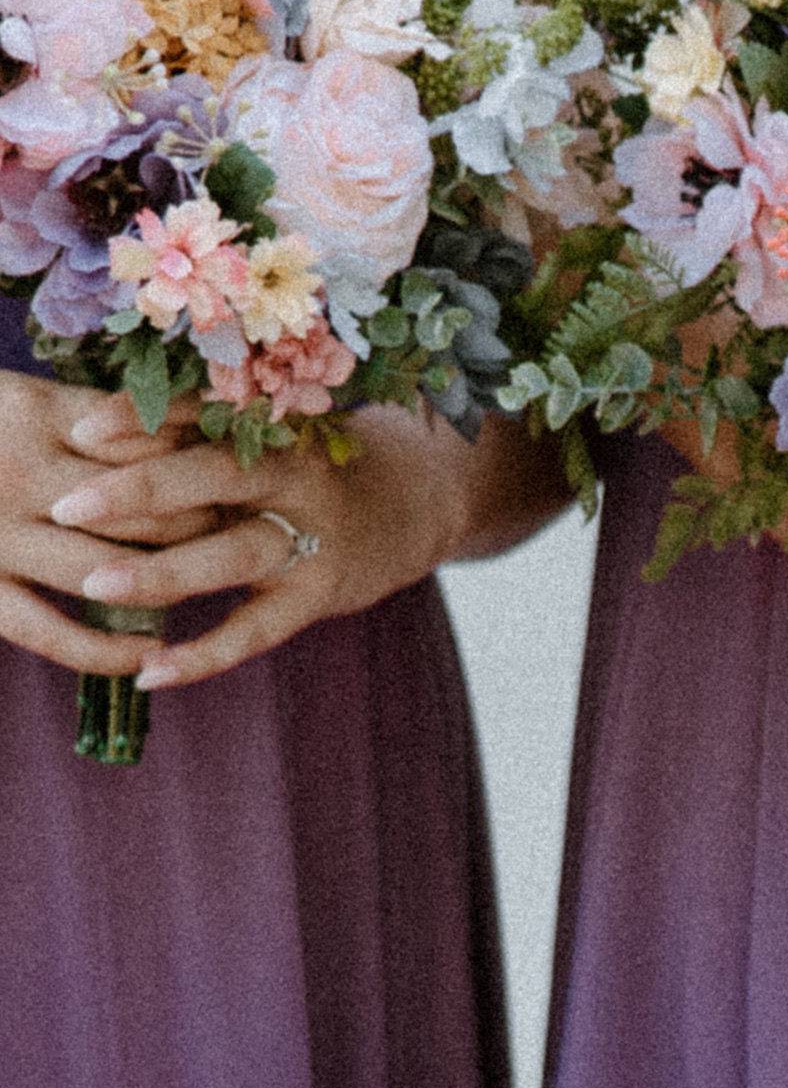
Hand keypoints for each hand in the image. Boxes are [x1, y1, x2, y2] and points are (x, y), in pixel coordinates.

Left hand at [0, 384, 557, 692]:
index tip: (79, 429)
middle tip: (68, 506)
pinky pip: (255, 631)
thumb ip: (197, 433)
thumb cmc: (312, 461)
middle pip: (212, 477)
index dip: (139, 420)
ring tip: (97, 588)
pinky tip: (151, 672)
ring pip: (231, 555)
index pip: (198, 414)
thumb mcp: (267, 430)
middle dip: (137, 492)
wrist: (418, 499)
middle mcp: (292, 476)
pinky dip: (203, 655)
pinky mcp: (321, 595)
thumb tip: (90, 436)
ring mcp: (311, 538)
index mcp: (269, 425)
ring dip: (161, 573)